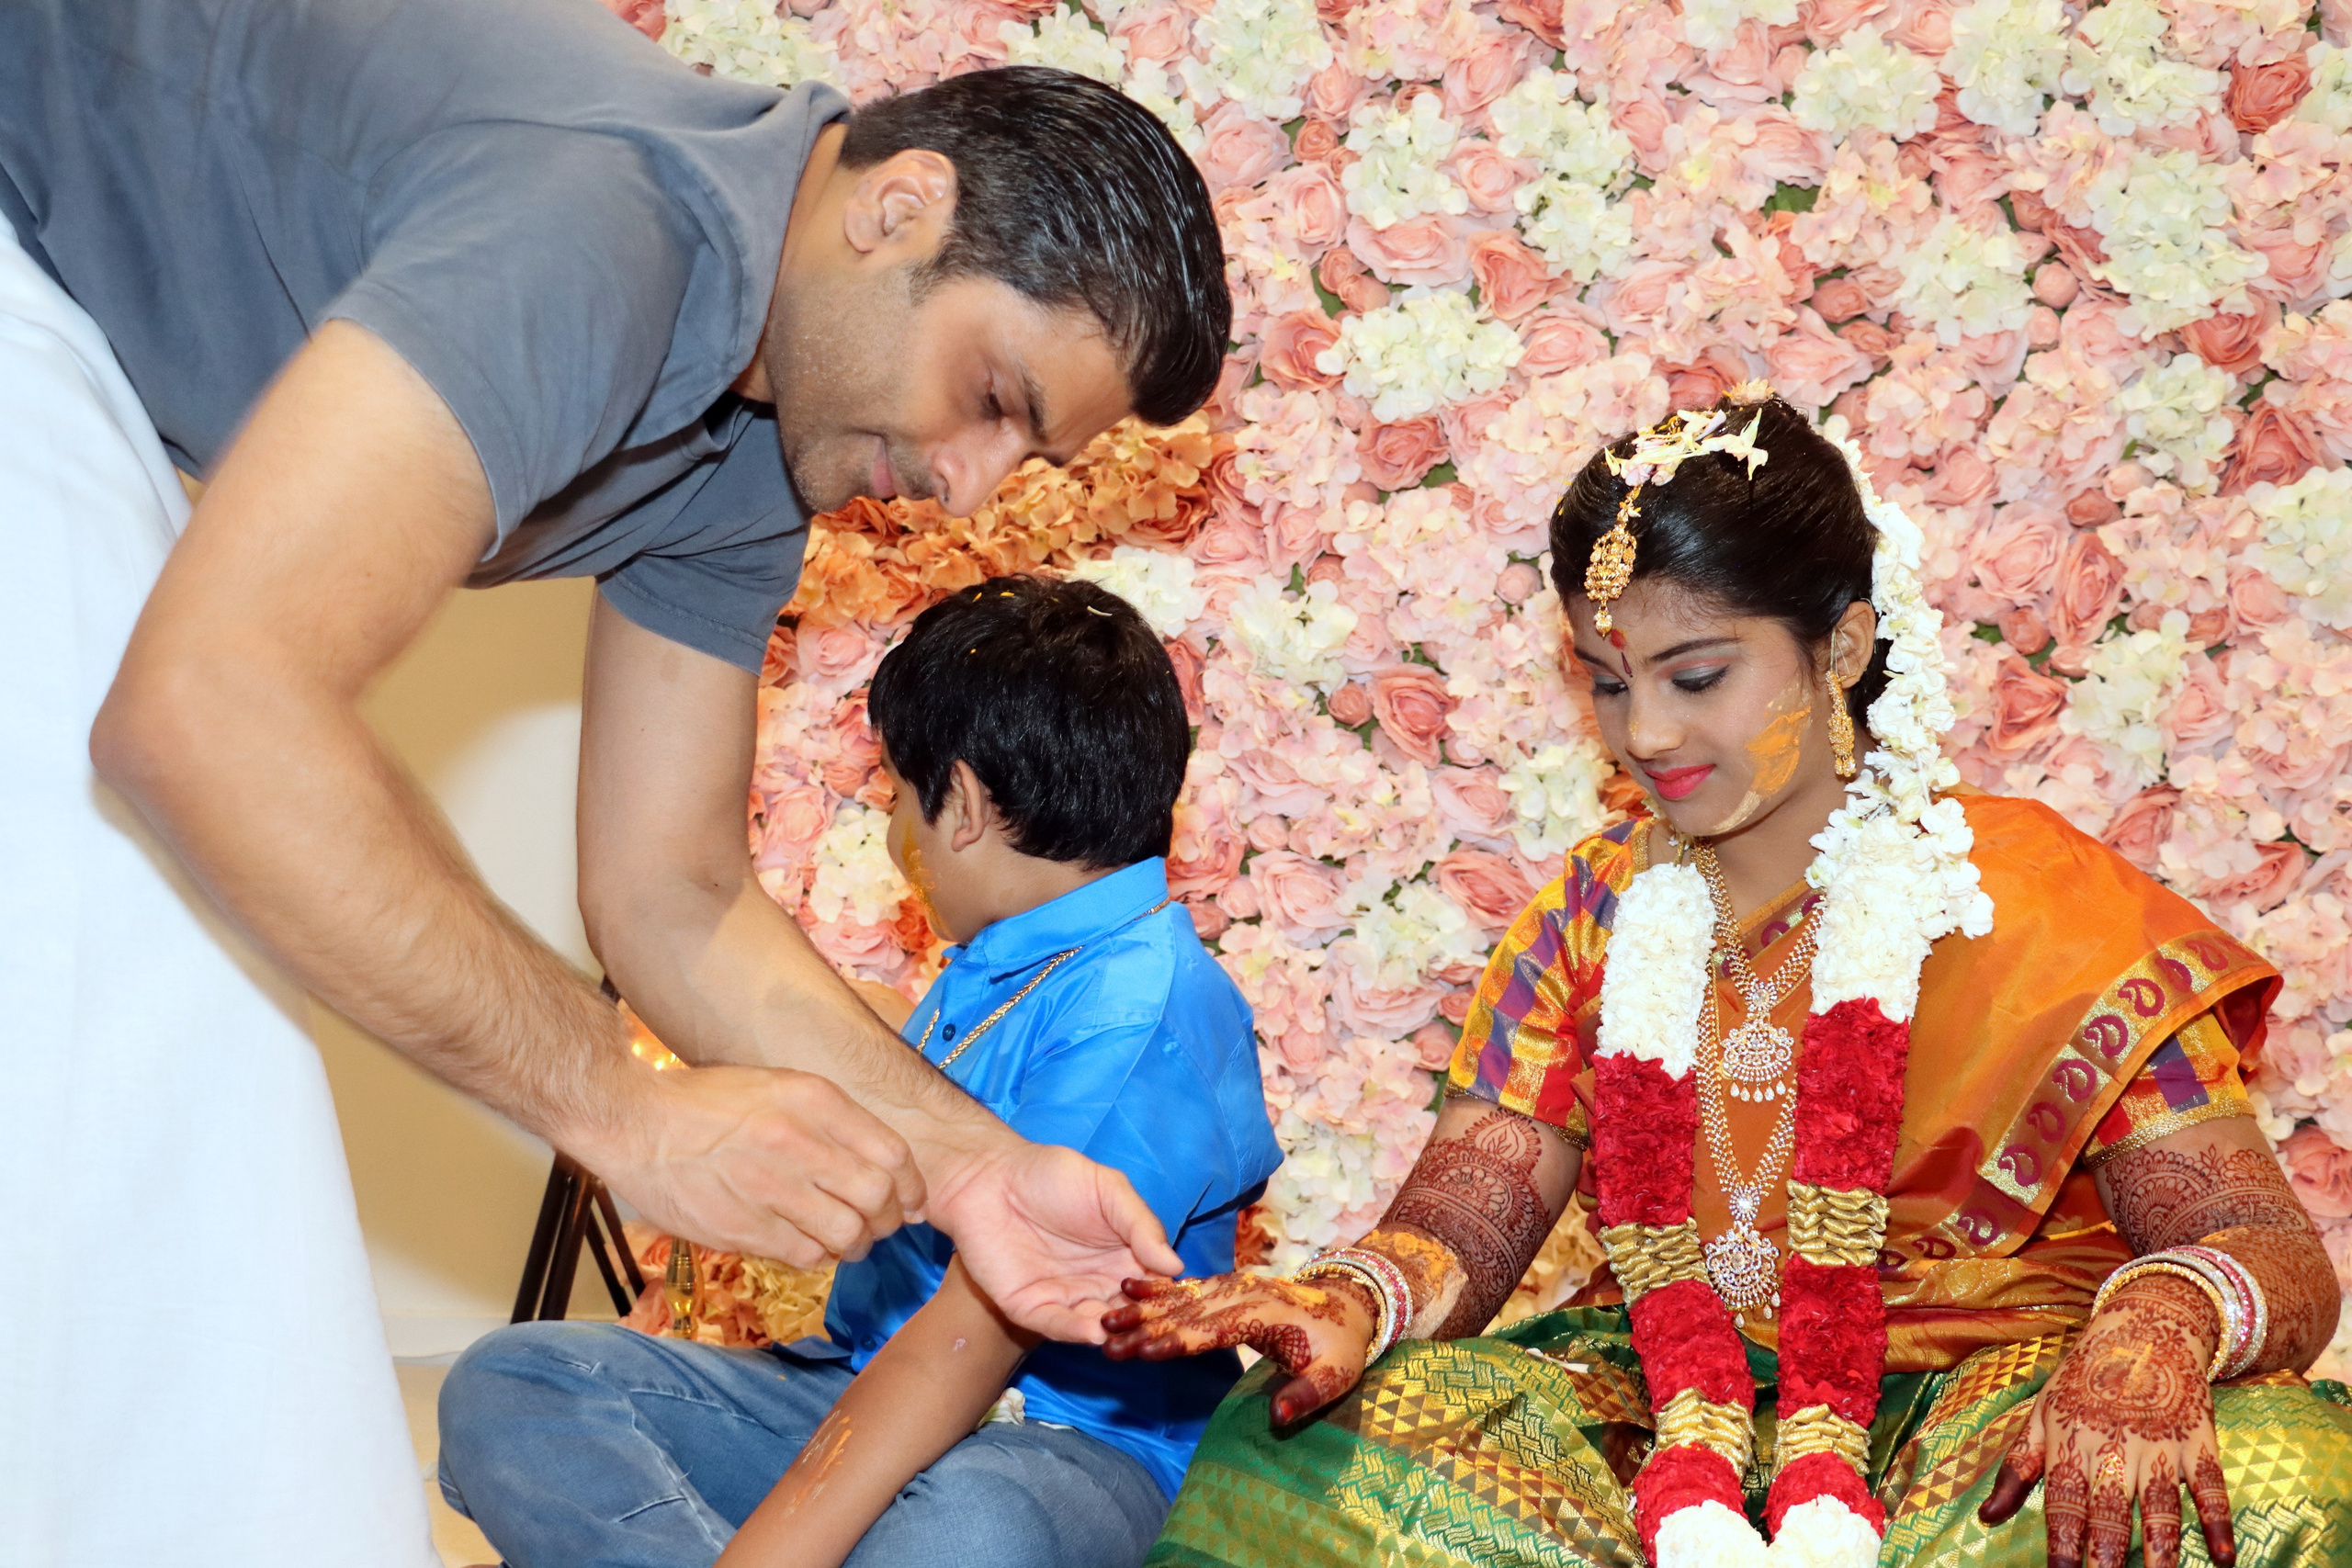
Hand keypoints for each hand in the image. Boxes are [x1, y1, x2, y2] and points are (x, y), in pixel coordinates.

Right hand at [586, 1063, 924, 1268]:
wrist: (635, 1122)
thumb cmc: (709, 1103)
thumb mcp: (780, 1086)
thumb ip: (831, 1120)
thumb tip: (884, 1164)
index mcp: (814, 1100)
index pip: (893, 1152)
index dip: (912, 1185)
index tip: (910, 1199)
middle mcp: (798, 1141)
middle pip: (878, 1197)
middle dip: (890, 1219)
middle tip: (882, 1224)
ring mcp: (770, 1187)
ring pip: (847, 1232)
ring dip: (857, 1244)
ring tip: (848, 1240)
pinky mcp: (743, 1226)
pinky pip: (806, 1253)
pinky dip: (818, 1255)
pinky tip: (809, 1244)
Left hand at [922, 1139, 1186, 1342]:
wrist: (989, 1175)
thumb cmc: (1051, 1175)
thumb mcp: (1109, 1189)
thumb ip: (1142, 1224)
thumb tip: (1176, 1266)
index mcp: (1124, 1257)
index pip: (1154, 1287)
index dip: (1170, 1298)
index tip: (1188, 1307)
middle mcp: (1098, 1284)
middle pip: (1130, 1314)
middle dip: (1145, 1325)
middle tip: (1160, 1331)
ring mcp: (1065, 1298)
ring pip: (1098, 1326)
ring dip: (1115, 1333)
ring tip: (1129, 1334)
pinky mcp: (1030, 1307)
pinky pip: (1057, 1324)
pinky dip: (1077, 1331)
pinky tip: (1095, 1330)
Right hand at [1102, 1272, 1374, 1425]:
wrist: (1350, 1302)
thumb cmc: (1341, 1346)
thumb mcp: (1336, 1376)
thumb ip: (1306, 1396)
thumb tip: (1276, 1418)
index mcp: (1265, 1315)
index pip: (1215, 1331)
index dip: (1179, 1341)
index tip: (1143, 1350)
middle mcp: (1243, 1295)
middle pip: (1188, 1312)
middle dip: (1146, 1326)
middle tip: (1105, 1337)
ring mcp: (1234, 1286)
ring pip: (1182, 1297)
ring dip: (1143, 1307)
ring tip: (1107, 1316)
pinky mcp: (1227, 1286)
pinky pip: (1189, 1287)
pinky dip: (1159, 1288)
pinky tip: (1129, 1287)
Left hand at [1977, 1273, 2233, 1567]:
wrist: (2142, 1331)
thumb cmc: (2082, 1382)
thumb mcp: (2041, 1417)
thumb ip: (2016, 1470)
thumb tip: (1985, 1519)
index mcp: (2071, 1445)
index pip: (2065, 1504)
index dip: (2063, 1545)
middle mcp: (2115, 1449)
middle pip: (2112, 1512)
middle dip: (2108, 1554)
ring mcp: (2159, 1446)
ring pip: (2161, 1507)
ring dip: (2162, 1549)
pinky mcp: (2198, 1442)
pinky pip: (2211, 1487)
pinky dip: (2219, 1522)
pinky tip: (2224, 1558)